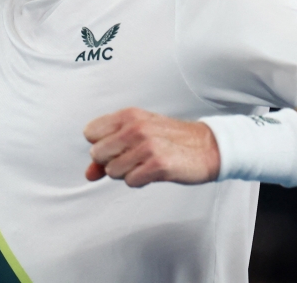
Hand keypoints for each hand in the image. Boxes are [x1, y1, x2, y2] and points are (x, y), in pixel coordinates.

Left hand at [83, 108, 219, 187]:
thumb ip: (109, 152)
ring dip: (127, 173)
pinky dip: (139, 181)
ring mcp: (147, 145)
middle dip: (112, 161)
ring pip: (112, 170)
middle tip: (134, 158)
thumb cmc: (170, 140)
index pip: (90, 132)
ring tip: (145, 164)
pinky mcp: (159, 164)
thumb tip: (88, 173)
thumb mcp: (138, 137)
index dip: (101, 145)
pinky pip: (130, 181)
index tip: (119, 147)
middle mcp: (136, 126)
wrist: (207, 147)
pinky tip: (154, 172)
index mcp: (129, 115)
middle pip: (97, 154)